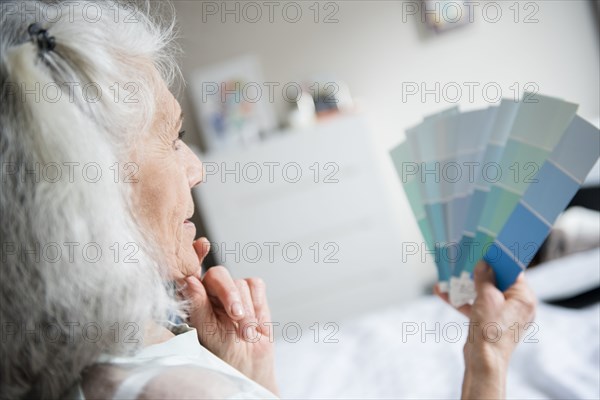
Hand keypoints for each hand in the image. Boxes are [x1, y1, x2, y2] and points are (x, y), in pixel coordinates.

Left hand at [179, 238, 277, 395]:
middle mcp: (211, 290)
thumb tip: (189, 280)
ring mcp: (233, 291)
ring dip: (246, 312)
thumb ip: (198, 305)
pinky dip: (258, 305)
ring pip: (241, 284)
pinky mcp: (253, 292)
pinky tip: (256, 324)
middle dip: (230, 295)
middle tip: (236, 316)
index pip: (191, 270)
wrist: (249, 366)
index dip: (196, 254)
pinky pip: (256, 286)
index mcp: (193, 297)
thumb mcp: (207, 332)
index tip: (202, 245)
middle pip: (220, 275)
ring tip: (245, 335)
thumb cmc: (221, 353)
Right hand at [435, 261, 536, 398]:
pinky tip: (444, 293)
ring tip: (450, 276)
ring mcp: (503, 315)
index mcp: (524, 299)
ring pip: (484, 294)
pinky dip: (463, 301)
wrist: (483, 361)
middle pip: (497, 282)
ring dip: (466, 286)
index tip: (487, 249)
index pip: (514, 272)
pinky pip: (477, 306)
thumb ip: (485, 278)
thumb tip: (484, 263)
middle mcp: (517, 306)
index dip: (499, 260)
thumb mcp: (487, 298)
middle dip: (478, 273)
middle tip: (466, 261)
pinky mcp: (490, 323)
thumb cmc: (490, 330)